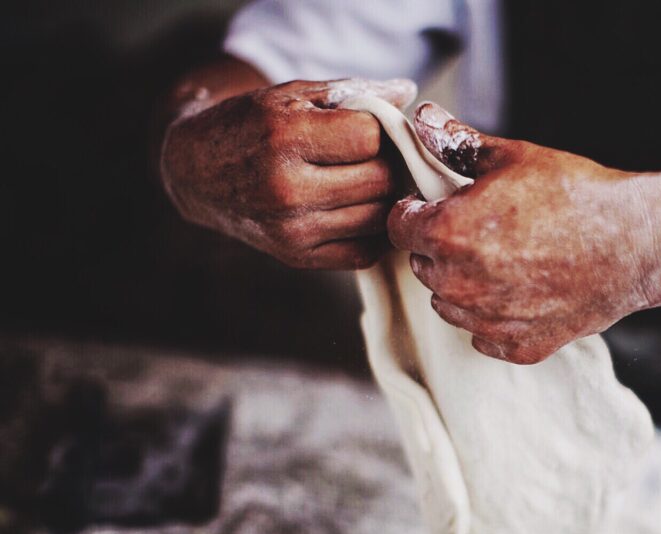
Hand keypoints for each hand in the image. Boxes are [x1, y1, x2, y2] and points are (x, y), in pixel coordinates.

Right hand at [160, 78, 415, 268]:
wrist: (196, 171)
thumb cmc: (251, 125)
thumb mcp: (292, 95)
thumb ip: (353, 92)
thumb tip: (407, 93)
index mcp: (284, 137)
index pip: (369, 137)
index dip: (381, 129)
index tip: (373, 128)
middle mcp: (286, 188)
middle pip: (380, 179)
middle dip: (389, 163)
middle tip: (381, 156)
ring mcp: (292, 229)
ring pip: (377, 217)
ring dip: (385, 198)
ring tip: (372, 179)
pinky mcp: (296, 257)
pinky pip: (363, 253)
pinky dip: (373, 232)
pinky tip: (361, 210)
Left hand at [388, 104, 654, 363]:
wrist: (636, 243)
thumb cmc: (576, 195)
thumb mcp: (514, 157)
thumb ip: (457, 144)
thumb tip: (422, 119)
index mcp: (447, 234)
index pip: (399, 227)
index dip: (416, 211)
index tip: (439, 205)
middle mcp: (459, 285)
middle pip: (424, 266)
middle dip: (443, 247)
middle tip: (486, 229)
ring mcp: (488, 322)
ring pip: (450, 303)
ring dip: (465, 284)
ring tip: (508, 259)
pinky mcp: (518, 347)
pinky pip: (485, 335)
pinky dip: (497, 317)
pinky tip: (527, 290)